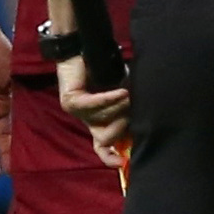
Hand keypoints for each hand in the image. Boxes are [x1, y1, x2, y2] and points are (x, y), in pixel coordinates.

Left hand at [54, 54, 129, 168]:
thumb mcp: (122, 94)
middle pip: (107, 137)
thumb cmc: (106, 70)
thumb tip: (141, 125)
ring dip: (120, 105)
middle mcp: (86, 120)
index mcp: (98, 122)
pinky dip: (109, 98)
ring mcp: (76, 112)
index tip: (122, 163)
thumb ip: (129, 110)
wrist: (82, 49)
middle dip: (123, 123)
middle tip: (132, 104)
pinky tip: (122, 91)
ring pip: (104, 118)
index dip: (110, 157)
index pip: (102, 147)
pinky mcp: (71, 101)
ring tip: (129, 91)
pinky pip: (94, 104)